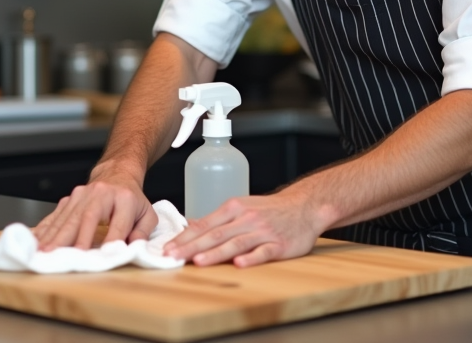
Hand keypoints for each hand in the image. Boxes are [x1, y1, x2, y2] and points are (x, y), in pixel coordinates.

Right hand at [33, 166, 156, 250]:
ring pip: (67, 217)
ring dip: (53, 236)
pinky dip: (45, 229)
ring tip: (43, 252)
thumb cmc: (131, 200)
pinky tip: (36, 240)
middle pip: (86, 218)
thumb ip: (142, 233)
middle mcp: (101, 194)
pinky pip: (56, 215)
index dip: (111, 240)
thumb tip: (132, 249)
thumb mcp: (146, 214)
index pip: (119, 223)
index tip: (103, 256)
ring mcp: (82, 194)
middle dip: (72, 239)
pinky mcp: (69, 198)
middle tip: (59, 255)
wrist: (117, 174)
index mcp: (125, 198)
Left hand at [163, 191, 325, 267]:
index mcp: (234, 208)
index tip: (167, 248)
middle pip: (215, 234)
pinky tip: (239, 264)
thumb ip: (218, 219)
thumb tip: (190, 227)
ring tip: (198, 261)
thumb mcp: (241, 207)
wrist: (304, 207)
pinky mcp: (279, 244)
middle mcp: (246, 218)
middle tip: (172, 257)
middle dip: (192, 247)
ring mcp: (263, 231)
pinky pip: (263, 252)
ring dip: (216, 253)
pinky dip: (251, 258)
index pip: (204, 224)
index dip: (184, 237)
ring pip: (236, 243)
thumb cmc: (269, 210)